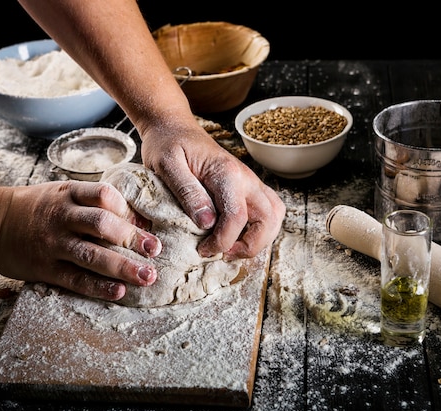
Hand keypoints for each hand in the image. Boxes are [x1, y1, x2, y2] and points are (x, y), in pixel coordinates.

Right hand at [0, 181, 161, 300]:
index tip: (145, 223)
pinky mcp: (45, 268)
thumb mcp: (61, 194)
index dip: (127, 208)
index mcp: (68, 194)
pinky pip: (76, 279)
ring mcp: (52, 244)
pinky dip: (98, 286)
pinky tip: (119, 292)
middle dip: (133, 239)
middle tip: (155, 250)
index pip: (103, 195)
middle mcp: (61, 217)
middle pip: (102, 225)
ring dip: (123, 267)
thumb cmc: (34, 207)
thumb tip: (135, 220)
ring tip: (147, 276)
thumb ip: (92, 204)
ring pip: (92, 255)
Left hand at [139, 119, 285, 259]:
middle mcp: (245, 178)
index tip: (203, 250)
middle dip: (250, 245)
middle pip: (268, 219)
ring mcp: (250, 182)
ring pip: (274, 216)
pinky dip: (260, 228)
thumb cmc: (167, 144)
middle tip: (222, 254)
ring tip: (231, 248)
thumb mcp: (166, 166)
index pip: (237, 216)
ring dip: (259, 238)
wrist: (173, 127)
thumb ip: (187, 192)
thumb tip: (206, 223)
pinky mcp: (248, 187)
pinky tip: (236, 235)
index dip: (223, 241)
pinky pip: (268, 210)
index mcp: (226, 173)